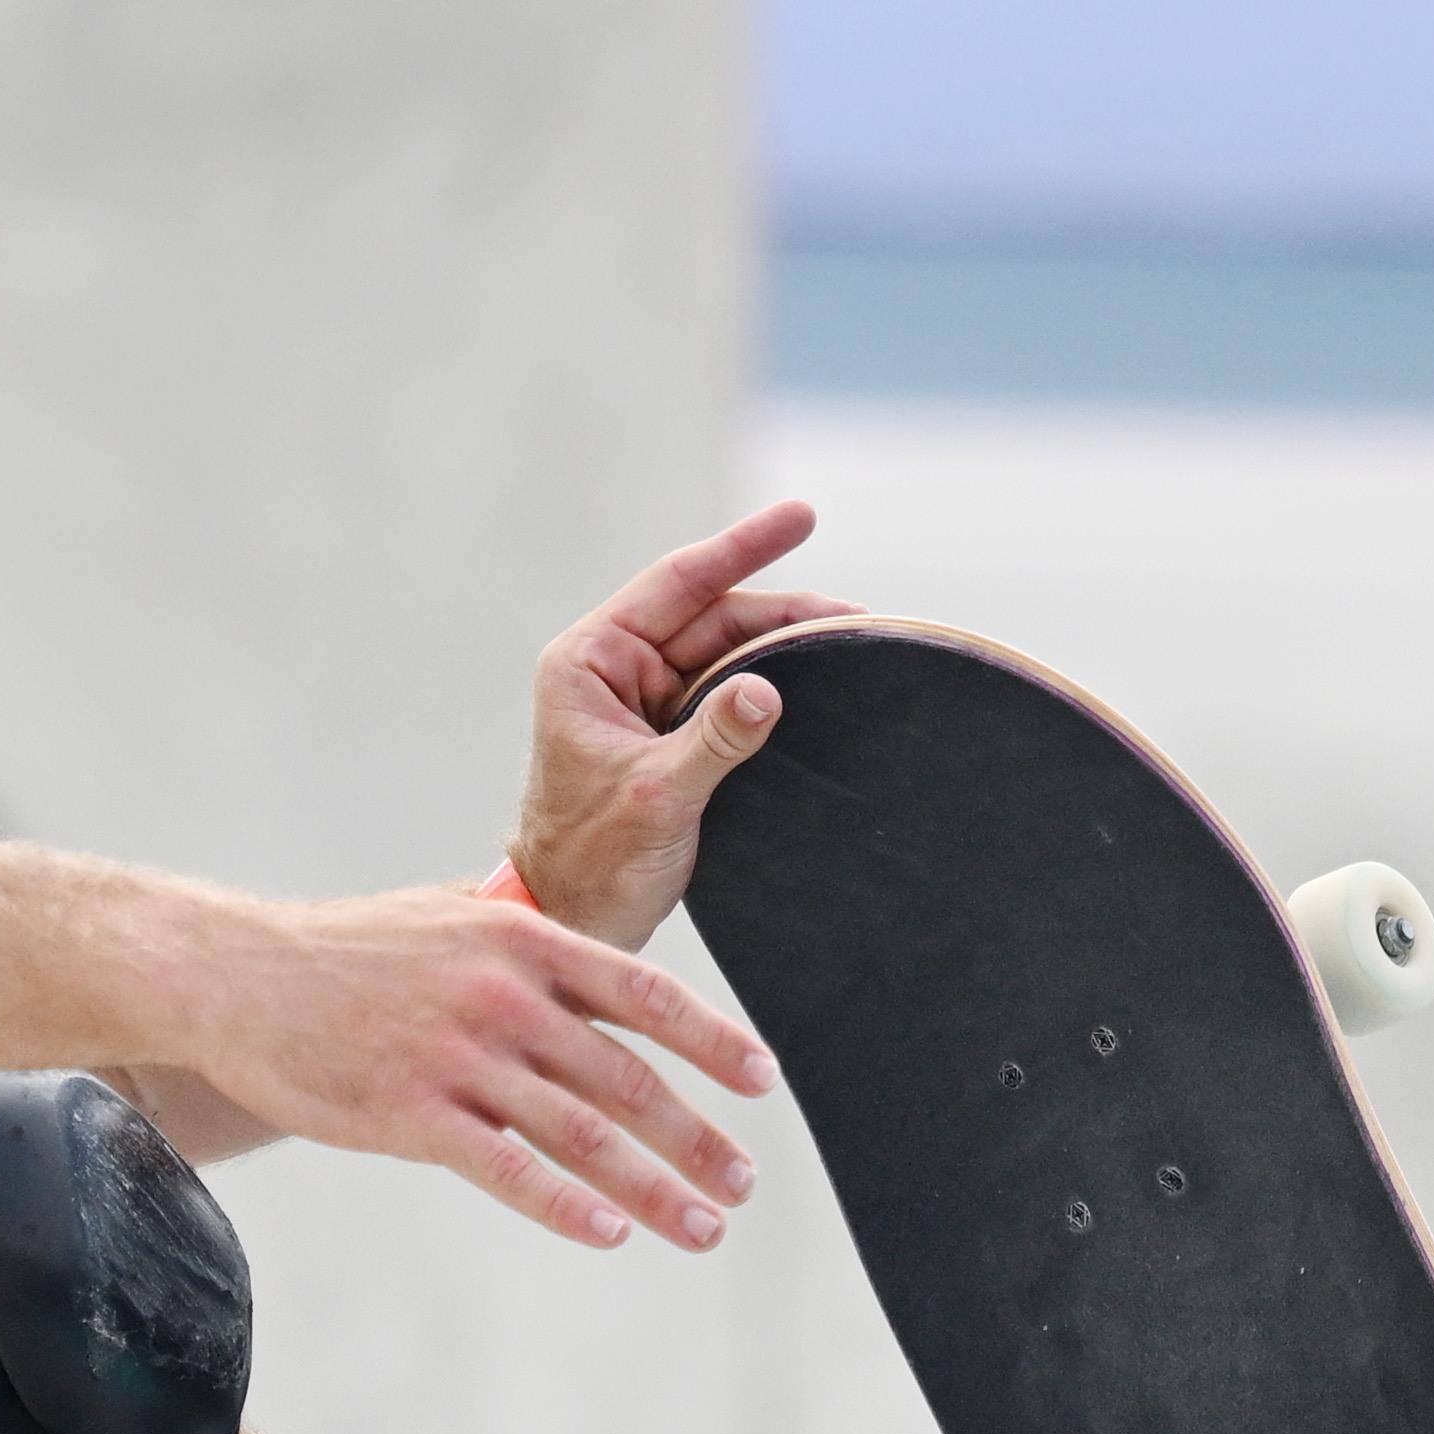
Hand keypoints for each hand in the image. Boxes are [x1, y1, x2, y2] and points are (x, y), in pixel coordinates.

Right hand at [169, 883, 776, 1251]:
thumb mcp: (449, 922)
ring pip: (580, 1132)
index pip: (645, 995)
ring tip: (702, 1228)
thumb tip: (602, 987)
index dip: (713, 1042)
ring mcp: (455, 1055)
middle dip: (695, 1138)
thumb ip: (528, 953)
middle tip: (744, 1184)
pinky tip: (611, 1234)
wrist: (233, 974)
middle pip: (625, 1077)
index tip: (762, 1084)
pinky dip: (565, 1205)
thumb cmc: (344, 953)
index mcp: (522, 940)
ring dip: (653, 1187)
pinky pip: (505, 1169)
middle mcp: (502, 995)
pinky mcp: (407, 1112)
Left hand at [508, 500, 850, 953]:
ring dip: (787, 650)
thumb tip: (768, 691)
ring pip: (730, 654)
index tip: (803, 515)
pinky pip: (730, 694)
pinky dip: (773, 688)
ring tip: (855, 647)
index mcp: (589, 663)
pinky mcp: (671, 734)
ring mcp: (645, 700)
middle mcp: (615, 669)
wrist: (575, 918)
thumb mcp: (655, 798)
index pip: (677, 584)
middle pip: (714, 616)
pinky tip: (822, 685)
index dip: (742, 548)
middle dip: (785, 612)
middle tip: (858, 619)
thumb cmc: (592, 862)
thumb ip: (712, 742)